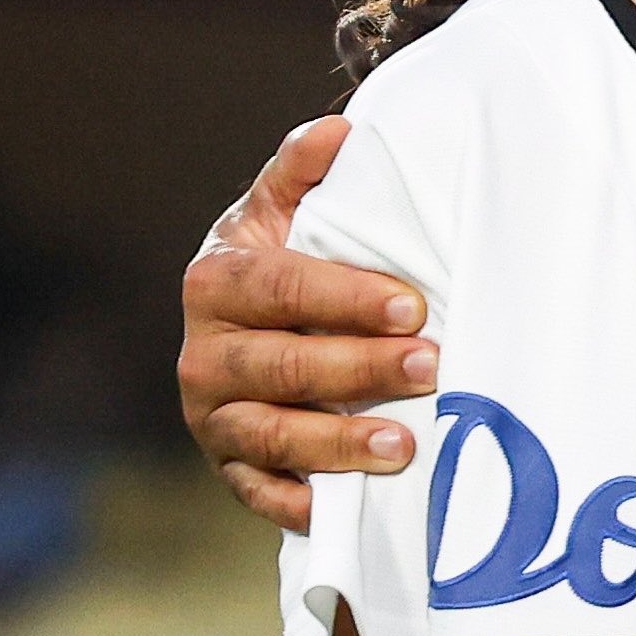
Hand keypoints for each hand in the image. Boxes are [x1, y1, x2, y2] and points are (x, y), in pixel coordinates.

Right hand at [180, 119, 435, 531]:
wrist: (259, 339)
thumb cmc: (292, 270)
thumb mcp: (288, 218)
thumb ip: (303, 177)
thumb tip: (338, 131)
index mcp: (218, 281)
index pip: (278, 286)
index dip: (343, 296)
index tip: (412, 303)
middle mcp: (205, 354)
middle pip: (280, 364)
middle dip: (358, 367)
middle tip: (430, 366)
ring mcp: (215, 418)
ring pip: (272, 433)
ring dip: (339, 442)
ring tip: (406, 445)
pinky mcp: (234, 472)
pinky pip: (264, 495)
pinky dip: (306, 502)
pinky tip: (358, 504)